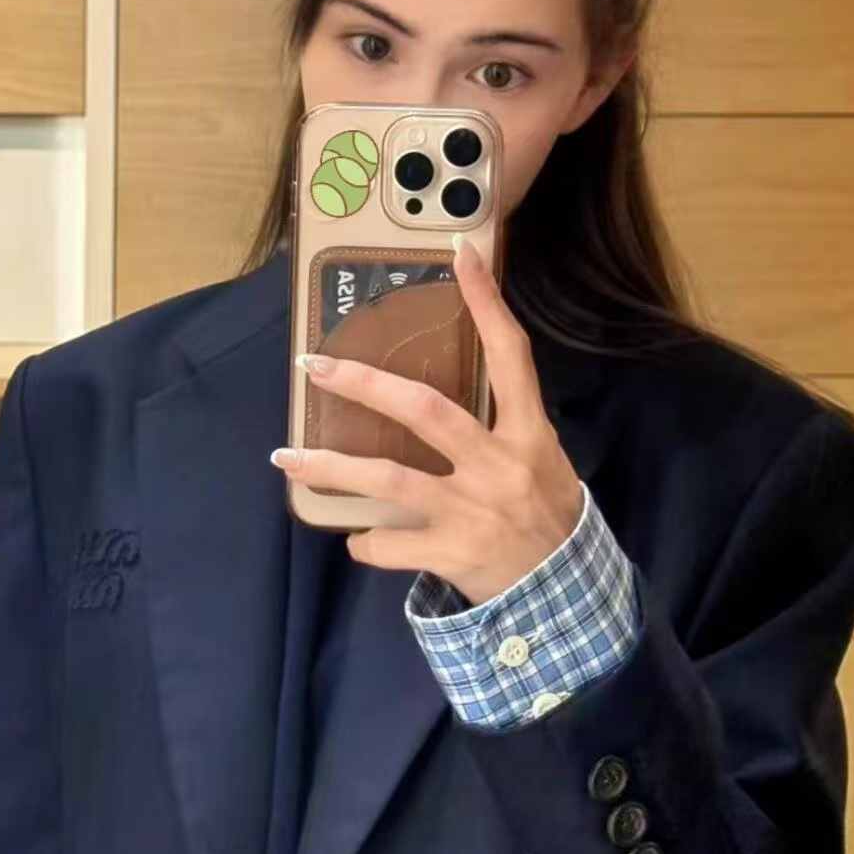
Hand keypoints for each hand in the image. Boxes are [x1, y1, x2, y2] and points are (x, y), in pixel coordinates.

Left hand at [270, 233, 584, 606]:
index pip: (510, 354)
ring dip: (331, 468)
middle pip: (424, 410)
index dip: (486, 302)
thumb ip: (502, 424)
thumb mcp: (542, 460)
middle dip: (364, 385)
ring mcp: (472, 511)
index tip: (459, 254)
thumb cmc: (548, 517)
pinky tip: (354, 538)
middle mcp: (498, 465)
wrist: (567, 598)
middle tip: (314, 366)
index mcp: (527, 433)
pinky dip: (365, 542)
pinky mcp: (453, 554)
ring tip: (286, 459)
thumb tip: (448, 387)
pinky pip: (390, 545)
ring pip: (389, 480)